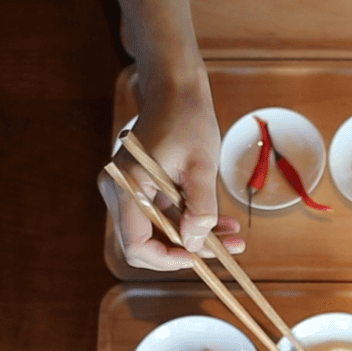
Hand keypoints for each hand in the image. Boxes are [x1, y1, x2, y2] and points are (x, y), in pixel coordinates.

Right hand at [99, 80, 244, 270]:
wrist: (177, 91)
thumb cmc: (189, 121)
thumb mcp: (203, 168)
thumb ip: (200, 209)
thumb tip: (195, 245)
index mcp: (127, 185)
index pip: (136, 245)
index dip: (168, 259)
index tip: (200, 257)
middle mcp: (118, 190)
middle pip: (147, 243)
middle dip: (188, 251)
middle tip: (228, 249)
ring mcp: (126, 190)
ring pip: (158, 233)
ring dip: (195, 238)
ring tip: (233, 237)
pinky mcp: (139, 188)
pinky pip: (162, 217)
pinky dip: (189, 222)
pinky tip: (222, 224)